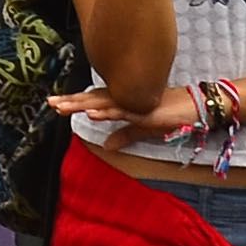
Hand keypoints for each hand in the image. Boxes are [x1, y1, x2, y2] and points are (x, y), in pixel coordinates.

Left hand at [48, 84, 199, 135]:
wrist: (196, 107)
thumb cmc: (171, 115)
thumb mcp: (143, 129)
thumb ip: (125, 135)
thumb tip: (106, 146)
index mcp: (123, 101)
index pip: (94, 101)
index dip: (75, 102)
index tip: (55, 104)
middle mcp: (125, 99)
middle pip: (93, 99)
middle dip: (71, 101)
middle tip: (50, 102)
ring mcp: (134, 103)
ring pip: (102, 103)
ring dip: (82, 104)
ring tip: (63, 107)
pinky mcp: (144, 111)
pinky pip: (122, 111)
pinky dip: (106, 112)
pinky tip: (92, 113)